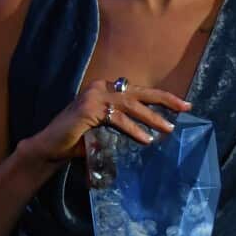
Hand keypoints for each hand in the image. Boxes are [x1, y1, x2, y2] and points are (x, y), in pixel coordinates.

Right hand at [20, 79, 191, 162]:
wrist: (49, 147)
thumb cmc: (76, 140)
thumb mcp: (103, 127)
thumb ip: (121, 122)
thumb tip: (149, 130)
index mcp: (104, 88)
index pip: (137, 91)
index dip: (160, 97)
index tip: (181, 104)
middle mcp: (100, 88)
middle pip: (139, 92)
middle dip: (164, 100)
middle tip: (185, 106)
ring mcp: (94, 97)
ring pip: (131, 105)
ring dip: (152, 118)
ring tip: (168, 129)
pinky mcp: (89, 110)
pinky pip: (117, 119)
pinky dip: (134, 129)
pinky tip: (145, 139)